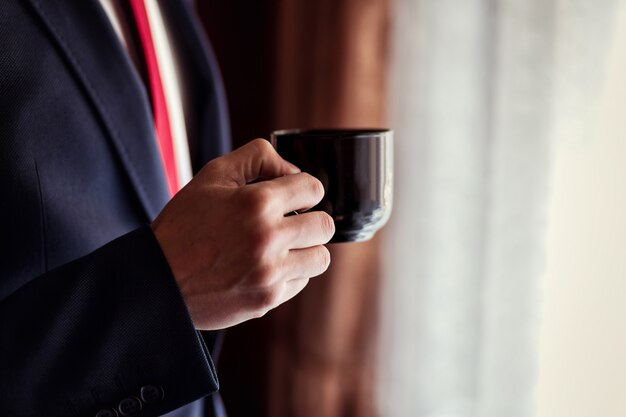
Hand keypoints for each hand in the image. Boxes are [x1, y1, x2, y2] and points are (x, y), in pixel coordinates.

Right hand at [151, 139, 334, 329]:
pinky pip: (301, 282)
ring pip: (320, 257)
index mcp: (256, 202)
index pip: (313, 188)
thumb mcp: (213, 176)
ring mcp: (269, 272)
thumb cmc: (184, 224)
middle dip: (310, 219)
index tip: (294, 197)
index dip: (305, 189)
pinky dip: (290, 273)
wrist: (157, 279)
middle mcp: (268, 237)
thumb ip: (257, 157)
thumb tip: (292, 170)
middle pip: (324, 225)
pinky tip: (265, 266)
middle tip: (290, 222)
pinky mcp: (266, 299)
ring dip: (306, 249)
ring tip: (281, 247)